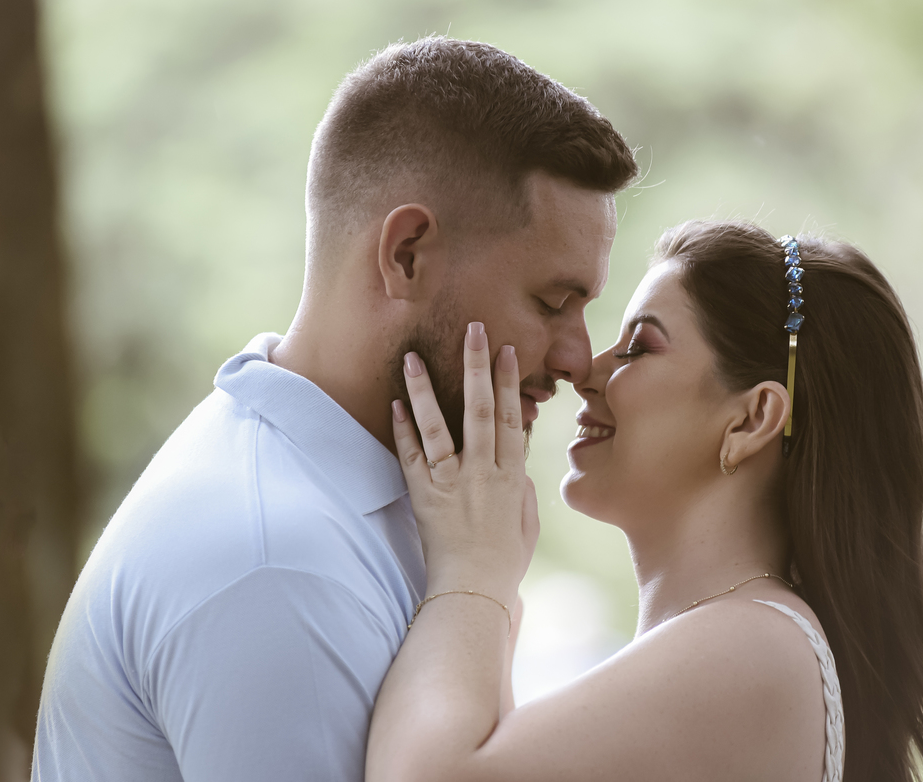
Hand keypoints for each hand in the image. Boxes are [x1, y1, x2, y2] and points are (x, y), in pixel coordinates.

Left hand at [392, 322, 538, 606]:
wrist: (473, 592)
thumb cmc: (504, 562)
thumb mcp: (526, 523)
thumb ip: (523, 491)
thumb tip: (520, 469)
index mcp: (511, 475)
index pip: (510, 418)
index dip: (509, 383)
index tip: (507, 350)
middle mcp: (482, 472)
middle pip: (480, 410)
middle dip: (477, 367)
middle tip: (473, 331)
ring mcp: (451, 482)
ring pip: (438, 426)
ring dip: (426, 390)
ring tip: (415, 358)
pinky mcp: (424, 496)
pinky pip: (411, 457)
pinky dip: (402, 430)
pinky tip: (395, 403)